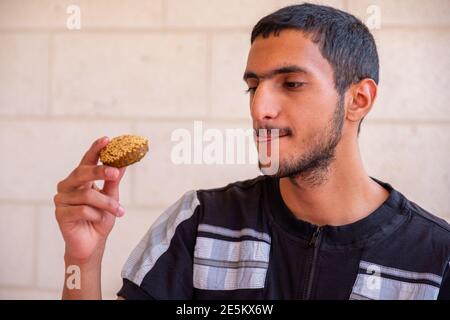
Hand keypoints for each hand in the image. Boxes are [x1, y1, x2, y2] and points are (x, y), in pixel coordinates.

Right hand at [54, 137, 126, 263]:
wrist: (92, 245)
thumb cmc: (101, 219)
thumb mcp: (111, 198)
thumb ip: (113, 181)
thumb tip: (123, 163)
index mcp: (81, 179)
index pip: (87, 160)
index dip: (96, 149)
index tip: (107, 139)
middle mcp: (68, 185)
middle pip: (82, 172)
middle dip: (100, 171)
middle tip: (115, 173)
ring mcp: (62, 199)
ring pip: (87, 195)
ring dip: (106, 204)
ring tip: (119, 211)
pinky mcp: (60, 214)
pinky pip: (81, 210)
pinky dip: (95, 215)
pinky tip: (98, 219)